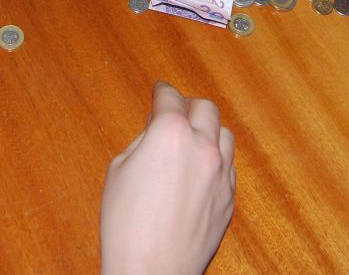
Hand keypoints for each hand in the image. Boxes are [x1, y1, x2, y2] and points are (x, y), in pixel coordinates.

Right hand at [100, 82, 234, 274]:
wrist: (151, 271)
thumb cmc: (127, 226)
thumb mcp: (119, 169)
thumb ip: (143, 141)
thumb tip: (156, 133)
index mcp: (170, 134)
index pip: (170, 97)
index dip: (162, 91)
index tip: (161, 91)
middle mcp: (202, 147)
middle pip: (205, 108)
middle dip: (187, 107)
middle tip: (174, 113)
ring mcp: (221, 173)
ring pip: (224, 134)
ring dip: (207, 130)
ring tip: (192, 139)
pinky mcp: (229, 197)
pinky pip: (229, 165)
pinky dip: (216, 158)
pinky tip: (200, 168)